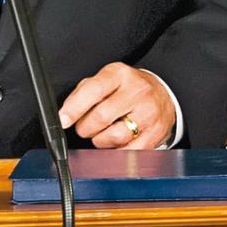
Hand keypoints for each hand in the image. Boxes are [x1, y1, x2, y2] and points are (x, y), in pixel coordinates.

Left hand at [58, 62, 175, 149]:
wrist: (163, 94)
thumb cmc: (128, 88)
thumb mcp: (107, 80)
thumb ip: (84, 92)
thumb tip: (66, 113)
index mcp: (120, 74)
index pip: (94, 90)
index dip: (74, 108)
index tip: (64, 119)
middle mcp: (137, 91)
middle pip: (101, 117)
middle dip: (86, 127)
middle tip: (85, 127)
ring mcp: (149, 112)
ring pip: (115, 137)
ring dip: (100, 141)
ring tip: (103, 134)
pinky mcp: (156, 133)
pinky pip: (129, 151)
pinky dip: (116, 151)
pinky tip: (116, 142)